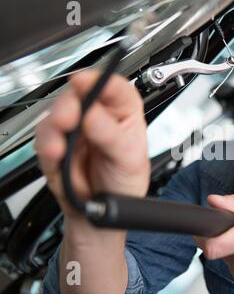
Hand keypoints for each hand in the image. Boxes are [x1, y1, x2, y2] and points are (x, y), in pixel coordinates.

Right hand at [34, 70, 149, 219]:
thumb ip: (111, 135)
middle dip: (71, 104)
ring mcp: (75, 129)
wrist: (103, 212)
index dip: (102, 81)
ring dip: (55, 126)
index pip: (115, 88)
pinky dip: (46, 145)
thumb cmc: (125, 182)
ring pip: (57, 114)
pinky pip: (44, 139)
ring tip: (61, 144)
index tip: (88, 82)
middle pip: (80, 96)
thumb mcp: (128, 159)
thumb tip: (93, 113)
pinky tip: (55, 153)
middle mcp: (98, 116)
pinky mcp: (56, 145)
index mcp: (124, 113)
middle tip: (70, 116)